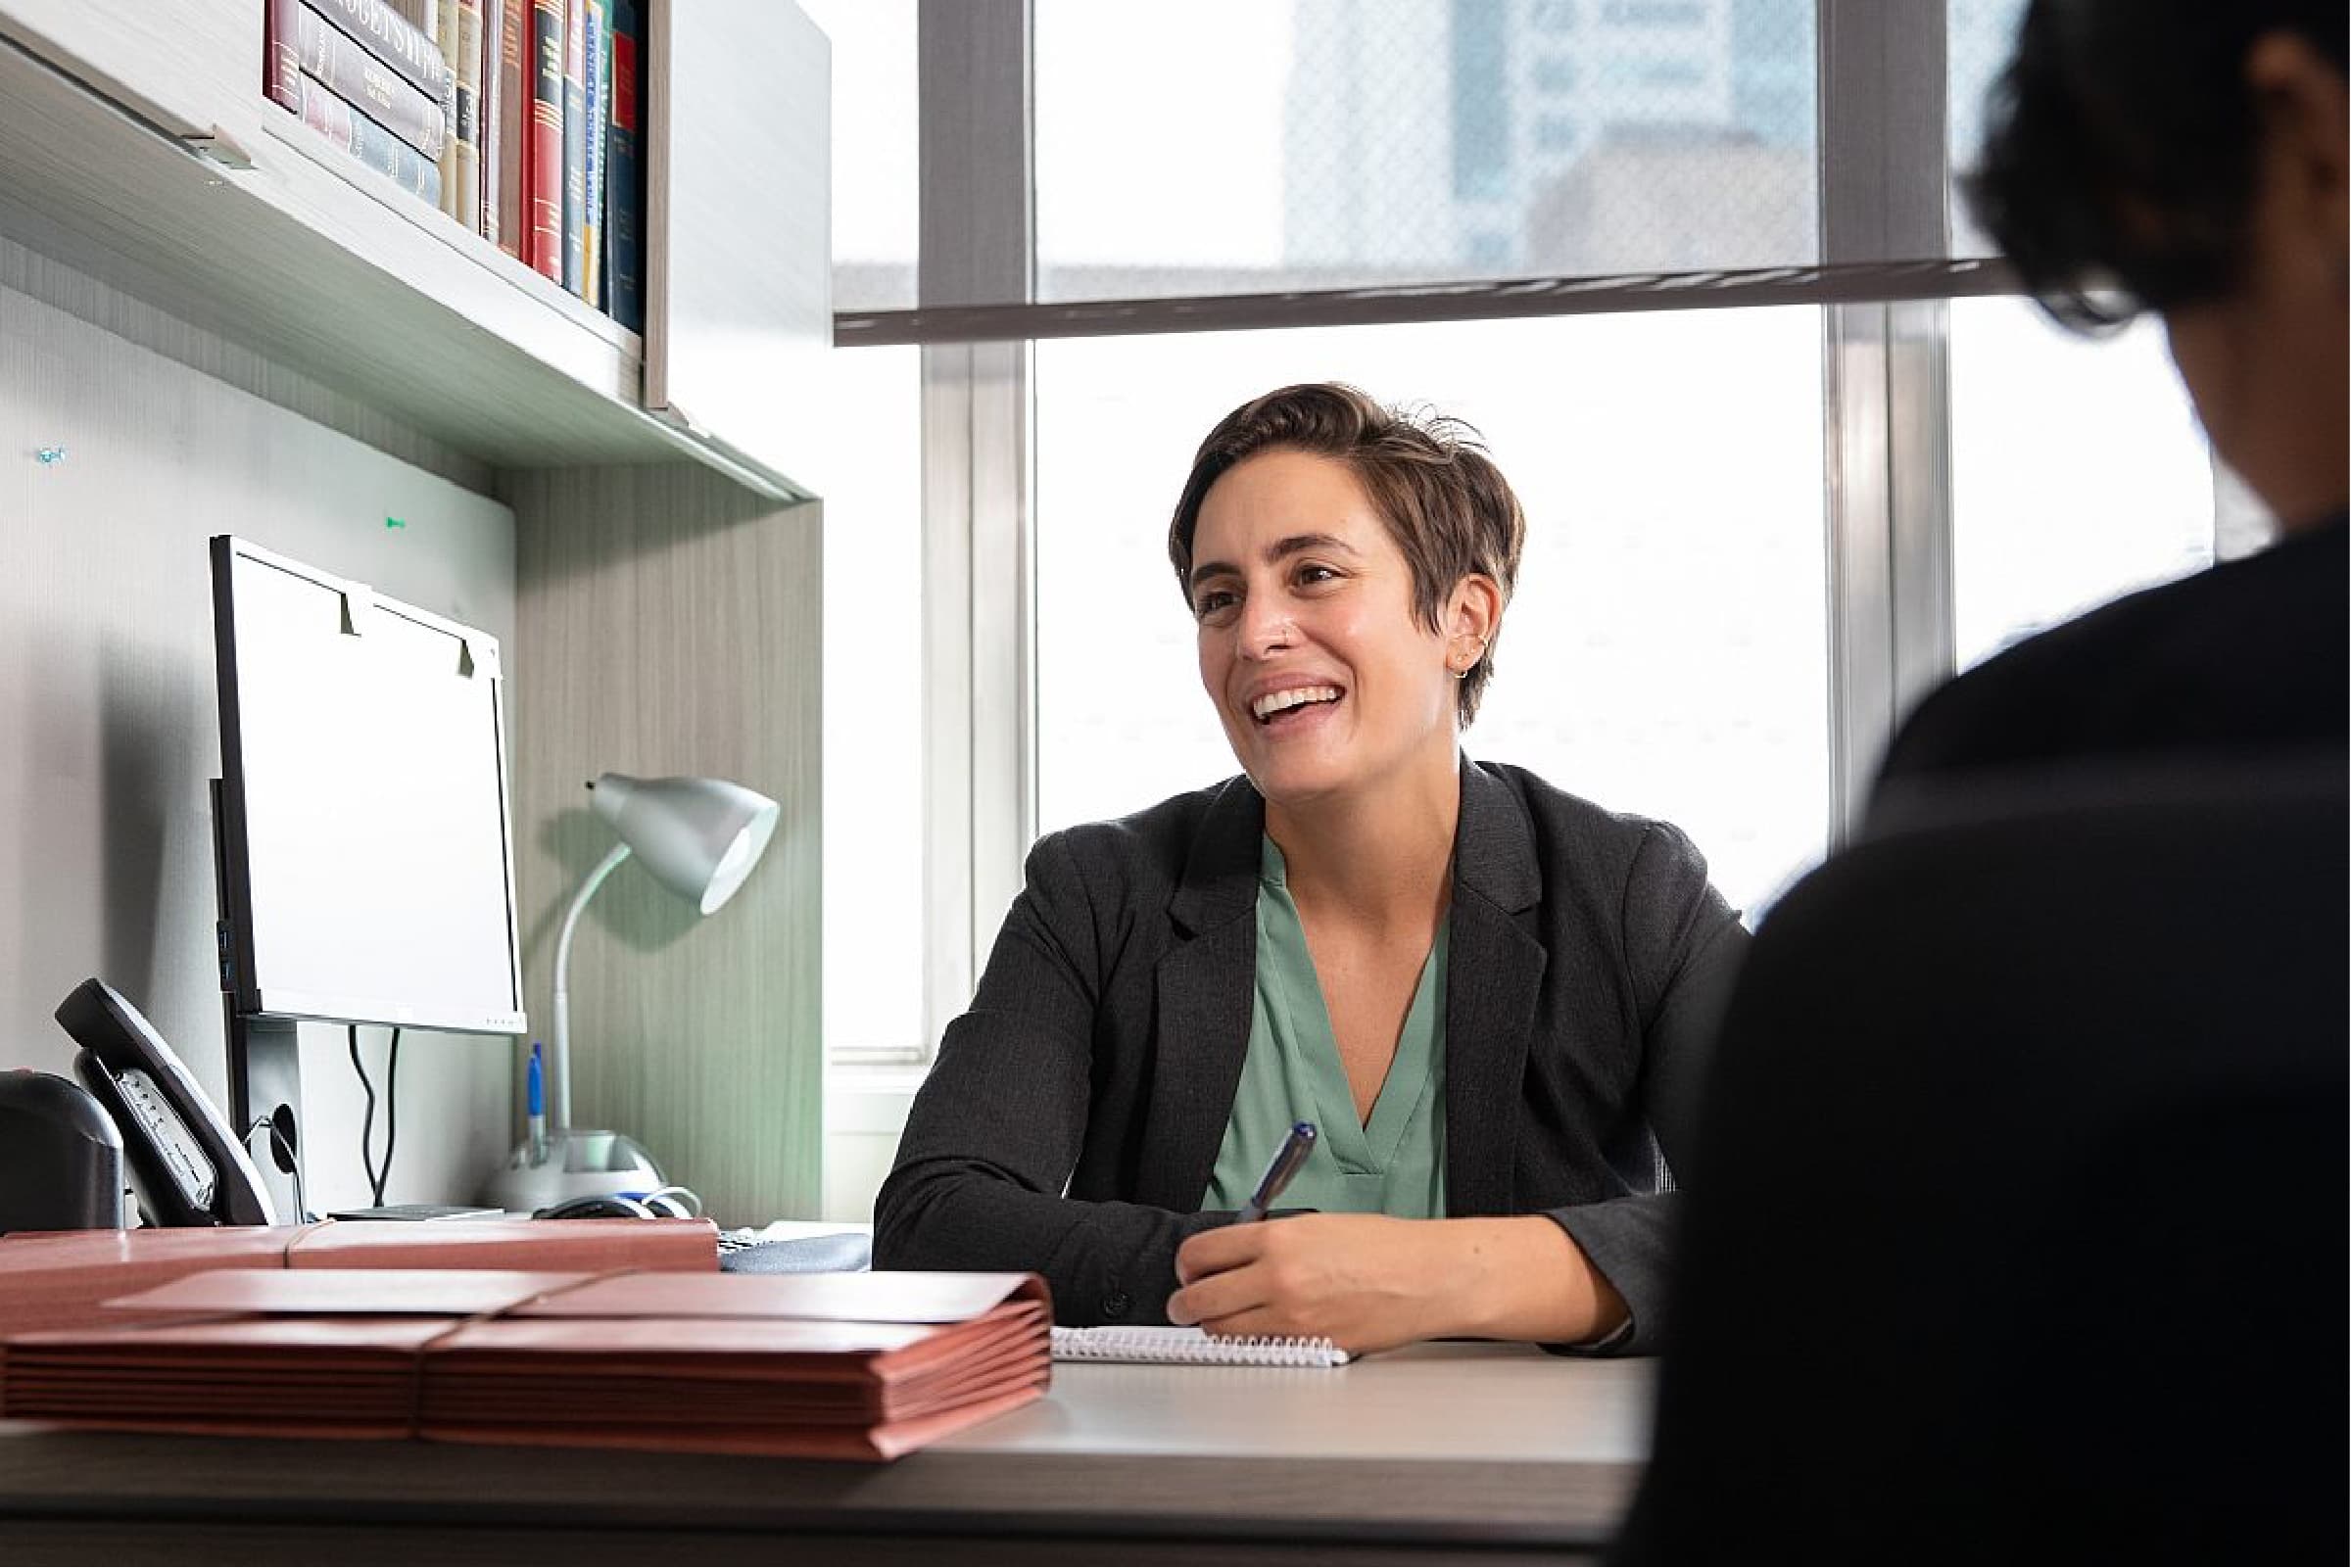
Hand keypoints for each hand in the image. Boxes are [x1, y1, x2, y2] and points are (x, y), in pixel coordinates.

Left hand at [1169, 1213, 1446, 1353]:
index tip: (1188, 1270)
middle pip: (1200, 1297)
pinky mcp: (1309, 1346)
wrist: (1427, 1276)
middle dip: (1183, 1302)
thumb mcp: (1318, 1225)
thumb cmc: (1385, 1247)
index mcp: (1279, 1238)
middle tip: (1183, 1303)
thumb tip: (1235, 1255)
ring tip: (1214, 1319)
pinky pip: (1259, 1348)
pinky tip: (1254, 1332)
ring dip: (1211, 1325)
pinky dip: (1248, 1342)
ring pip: (1221, 1330)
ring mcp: (1292, 1317)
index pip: (1201, 1252)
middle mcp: (1279, 1277)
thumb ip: (1271, 1240)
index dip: (1187, 1264)